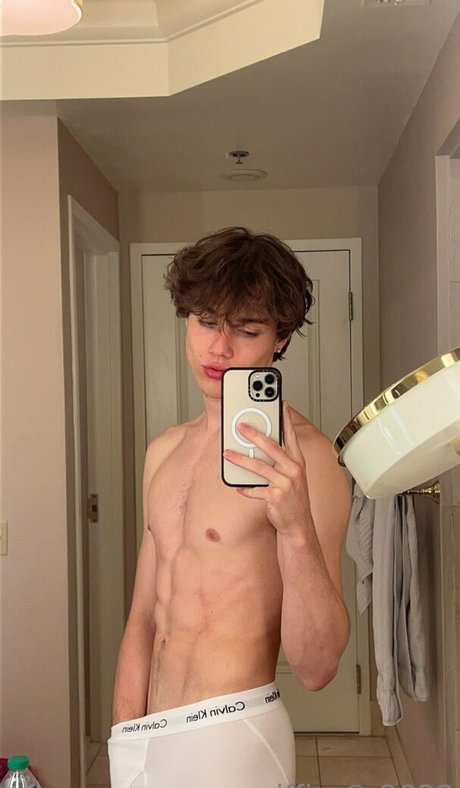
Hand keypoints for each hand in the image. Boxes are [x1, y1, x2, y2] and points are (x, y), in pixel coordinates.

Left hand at [223, 401, 311, 537]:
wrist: (299, 525)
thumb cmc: (293, 499)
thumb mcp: (292, 476)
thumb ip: (281, 461)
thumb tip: (260, 446)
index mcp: (298, 461)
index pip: (290, 435)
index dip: (285, 419)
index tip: (280, 404)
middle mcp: (293, 469)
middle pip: (272, 446)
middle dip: (255, 434)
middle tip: (240, 425)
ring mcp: (285, 483)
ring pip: (259, 466)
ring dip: (241, 459)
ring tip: (227, 453)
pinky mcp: (276, 496)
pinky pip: (255, 489)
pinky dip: (245, 488)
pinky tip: (237, 486)